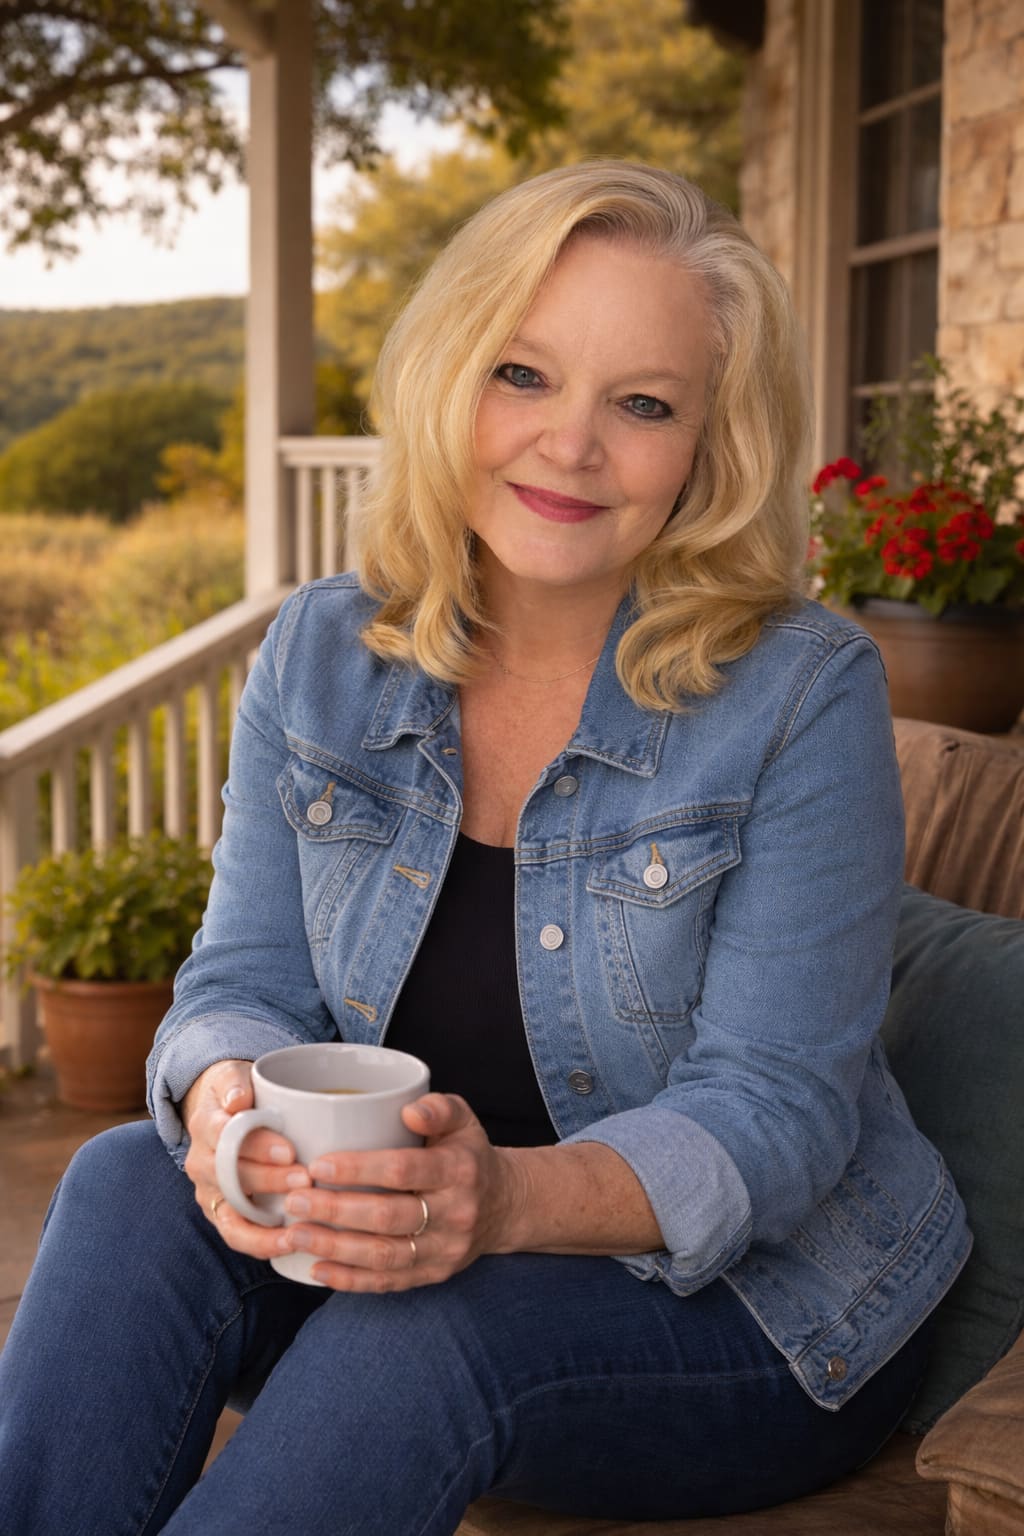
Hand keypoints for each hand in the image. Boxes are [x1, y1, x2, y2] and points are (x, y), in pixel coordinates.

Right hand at [181, 1058, 311, 1262]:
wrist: (225, 1109)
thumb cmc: (240, 1091)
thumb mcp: (234, 1074)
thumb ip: (235, 1082)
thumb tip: (238, 1100)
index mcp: (205, 1124)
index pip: (225, 1137)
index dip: (257, 1146)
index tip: (289, 1150)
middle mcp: (201, 1161)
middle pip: (229, 1177)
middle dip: (268, 1181)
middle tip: (304, 1180)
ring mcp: (209, 1191)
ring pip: (229, 1214)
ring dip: (262, 1225)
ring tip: (296, 1229)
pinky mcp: (221, 1212)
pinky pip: (234, 1235)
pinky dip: (258, 1244)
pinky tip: (288, 1244)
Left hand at [280, 1093, 522, 1291]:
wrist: (505, 1205)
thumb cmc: (468, 1154)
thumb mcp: (464, 1120)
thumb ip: (439, 1107)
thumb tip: (408, 1111)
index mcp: (459, 1169)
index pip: (404, 1170)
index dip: (358, 1169)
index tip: (317, 1165)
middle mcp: (456, 1213)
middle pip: (388, 1217)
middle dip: (335, 1210)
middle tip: (295, 1199)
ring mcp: (446, 1250)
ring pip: (385, 1255)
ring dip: (335, 1247)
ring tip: (296, 1233)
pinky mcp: (436, 1274)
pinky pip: (390, 1282)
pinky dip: (351, 1280)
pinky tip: (317, 1269)